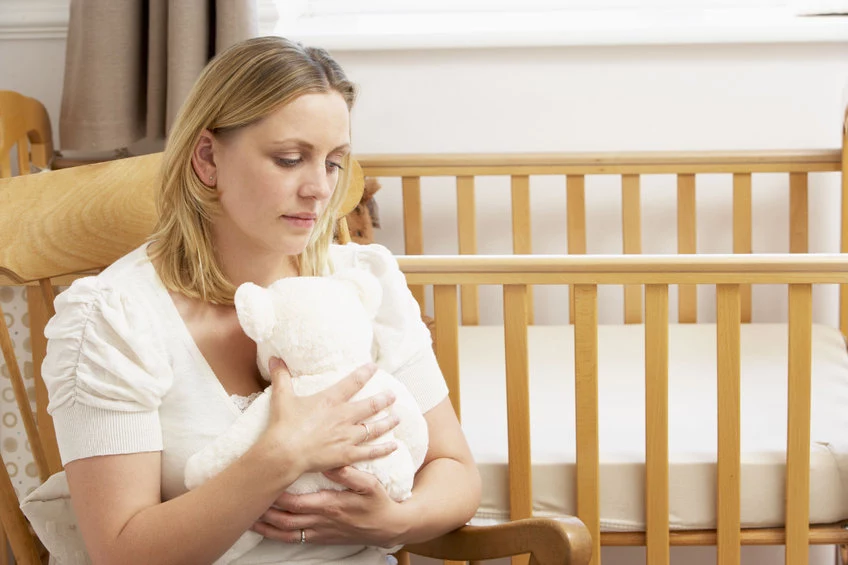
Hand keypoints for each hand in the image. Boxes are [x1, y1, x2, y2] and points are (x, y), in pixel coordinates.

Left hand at [251, 466, 408, 547]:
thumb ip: (349, 474)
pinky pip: (294, 539)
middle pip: (284, 519)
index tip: (263, 484)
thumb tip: (329, 463)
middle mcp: (322, 521)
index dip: (277, 496)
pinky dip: (277, 535)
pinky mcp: (321, 537)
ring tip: (247, 518)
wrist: (388, 527)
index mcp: (331, 505)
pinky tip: (266, 530)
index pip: (296, 503)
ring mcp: (320, 531)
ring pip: (286, 532)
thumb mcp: (370, 484)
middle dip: (263, 512)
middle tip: (246, 502)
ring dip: (266, 526)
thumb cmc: (378, 503)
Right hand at [254, 358, 398, 479]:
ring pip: (375, 428)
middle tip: (393, 395)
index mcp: (331, 400)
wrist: (285, 452)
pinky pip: (370, 452)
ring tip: (398, 418)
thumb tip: (274, 358)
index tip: (374, 367)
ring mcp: (348, 436)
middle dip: (384, 399)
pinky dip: (384, 449)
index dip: (365, 373)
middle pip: (371, 405)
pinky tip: (394, 446)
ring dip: (388, 422)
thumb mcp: (282, 397)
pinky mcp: (347, 454)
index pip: (353, 382)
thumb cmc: (283, 425)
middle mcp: (344, 416)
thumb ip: (281, 376)